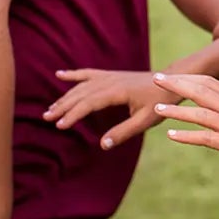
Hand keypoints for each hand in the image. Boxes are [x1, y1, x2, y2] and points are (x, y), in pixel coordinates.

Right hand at [44, 68, 161, 148]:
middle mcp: (110, 81)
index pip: (88, 103)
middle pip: (80, 94)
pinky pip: (88, 73)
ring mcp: (110, 76)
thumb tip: (103, 145)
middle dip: (62, 106)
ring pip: (81, 85)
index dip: (73, 114)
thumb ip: (124, 132)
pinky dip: (73, 74)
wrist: (172, 81)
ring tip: (50, 108)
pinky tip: (59, 74)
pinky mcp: (111, 75)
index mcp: (117, 92)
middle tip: (47, 118)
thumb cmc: (160, 102)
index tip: (60, 125)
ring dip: (64, 96)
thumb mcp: (145, 120)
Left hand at [154, 73, 218, 180]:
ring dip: (176, 110)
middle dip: (177, 83)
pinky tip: (171, 135)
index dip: (189, 78)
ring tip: (156, 107)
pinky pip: (205, 137)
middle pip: (201, 90)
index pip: (210, 82)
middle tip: (156, 78)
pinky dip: (186, 135)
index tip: (172, 75)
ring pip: (200, 112)